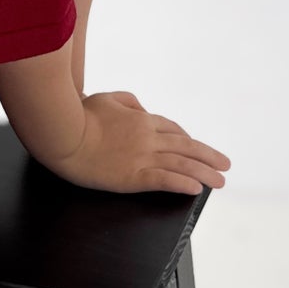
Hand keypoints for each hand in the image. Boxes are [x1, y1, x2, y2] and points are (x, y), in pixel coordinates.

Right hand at [53, 90, 230, 196]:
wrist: (62, 133)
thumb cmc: (78, 115)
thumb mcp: (105, 98)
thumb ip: (127, 100)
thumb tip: (143, 108)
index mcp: (140, 119)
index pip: (172, 129)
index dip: (188, 140)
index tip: (198, 148)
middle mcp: (147, 137)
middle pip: (185, 146)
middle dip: (208, 156)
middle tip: (226, 165)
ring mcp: (141, 157)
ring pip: (181, 164)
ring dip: (205, 173)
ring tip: (220, 181)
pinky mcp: (132, 177)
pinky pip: (164, 180)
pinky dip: (183, 184)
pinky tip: (196, 189)